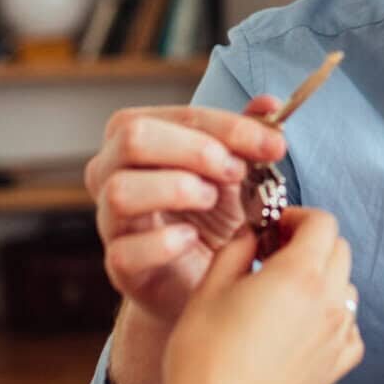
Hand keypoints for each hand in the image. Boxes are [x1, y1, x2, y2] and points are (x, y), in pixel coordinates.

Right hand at [86, 93, 285, 326]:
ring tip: (211, 199)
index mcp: (138, 135)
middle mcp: (112, 171)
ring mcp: (110, 219)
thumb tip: (270, 103)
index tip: (273, 145)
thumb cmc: (213, 213)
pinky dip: (165, 242)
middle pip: (134, 138)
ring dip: (176, 189)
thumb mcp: (236, 169)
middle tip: (236, 172)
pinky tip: (192, 238)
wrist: (204, 279)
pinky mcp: (119, 264)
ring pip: (121, 190)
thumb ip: (249, 135)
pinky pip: (125, 251)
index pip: (177, 115)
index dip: (229, 126)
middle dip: (195, 149)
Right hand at [158, 207, 363, 383]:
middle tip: (276, 253)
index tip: (274, 227)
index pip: (322, 223)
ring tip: (285, 294)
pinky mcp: (337, 367)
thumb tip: (253, 233)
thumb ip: (237, 248)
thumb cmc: (204, 359)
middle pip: (339, 250)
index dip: (298, 217)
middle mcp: (329, 302)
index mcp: (300, 275)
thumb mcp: (209, 289)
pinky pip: (349, 327)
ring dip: (323, 279)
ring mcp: (338, 336)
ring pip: (346, 288)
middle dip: (311, 243)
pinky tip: (300, 327)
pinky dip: (332, 318)